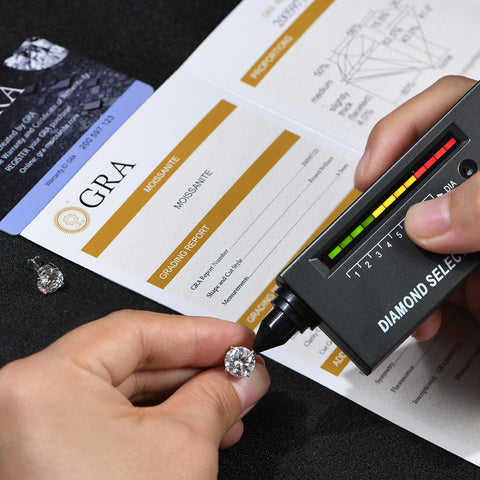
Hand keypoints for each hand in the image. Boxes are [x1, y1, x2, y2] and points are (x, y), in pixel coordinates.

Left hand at [0, 310, 269, 478]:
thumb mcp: (181, 447)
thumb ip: (216, 396)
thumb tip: (241, 377)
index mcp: (44, 383)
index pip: (138, 331)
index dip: (198, 332)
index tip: (236, 339)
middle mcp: (25, 403)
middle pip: (129, 360)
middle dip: (194, 365)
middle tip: (237, 368)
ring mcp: (32, 433)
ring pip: (123, 394)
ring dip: (181, 396)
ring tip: (227, 401)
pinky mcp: (48, 459)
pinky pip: (110, 422)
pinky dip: (156, 421)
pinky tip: (194, 424)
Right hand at [354, 75, 479, 340]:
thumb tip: (431, 219)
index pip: (449, 112)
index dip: (401, 134)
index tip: (375, 174)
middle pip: (417, 180)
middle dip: (388, 211)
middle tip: (373, 232)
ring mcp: (478, 233)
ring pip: (415, 239)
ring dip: (396, 264)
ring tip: (392, 287)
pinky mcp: (476, 278)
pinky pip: (430, 283)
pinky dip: (417, 302)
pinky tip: (423, 316)